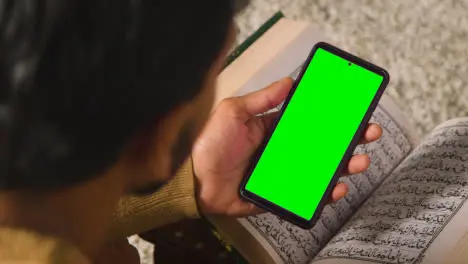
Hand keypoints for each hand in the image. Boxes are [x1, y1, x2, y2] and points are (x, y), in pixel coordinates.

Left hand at [192, 77, 381, 216]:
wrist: (192, 179)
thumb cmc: (210, 143)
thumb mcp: (234, 112)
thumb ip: (262, 99)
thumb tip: (289, 81)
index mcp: (273, 129)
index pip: (310, 122)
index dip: (332, 118)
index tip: (354, 112)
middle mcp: (280, 151)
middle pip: (321, 146)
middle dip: (348, 141)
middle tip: (368, 135)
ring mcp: (281, 173)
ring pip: (319, 170)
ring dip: (342, 166)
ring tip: (358, 161)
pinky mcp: (277, 195)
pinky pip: (304, 195)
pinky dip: (323, 193)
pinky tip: (335, 187)